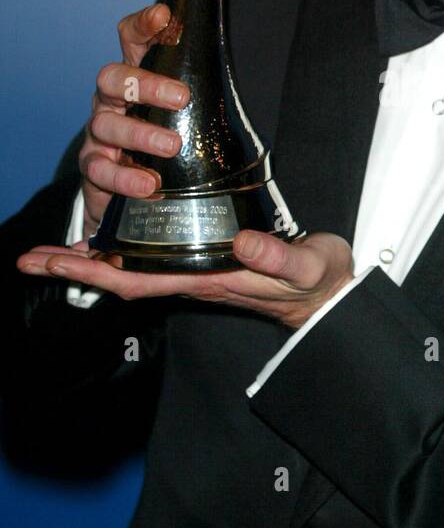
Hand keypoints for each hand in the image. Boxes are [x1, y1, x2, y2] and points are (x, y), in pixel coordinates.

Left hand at [16, 229, 354, 331]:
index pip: (136, 279)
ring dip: (93, 256)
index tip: (52, 263)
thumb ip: (277, 256)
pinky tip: (114, 235)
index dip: (91, 273)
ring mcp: (197, 268)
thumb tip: (242, 243)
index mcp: (207, 278)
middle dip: (74, 268)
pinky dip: (124, 245)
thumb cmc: (316, 281)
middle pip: (120, 274)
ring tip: (57, 245)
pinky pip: (153, 255)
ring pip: (132, 265)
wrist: (329, 292)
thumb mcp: (305, 265)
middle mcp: (192, 275)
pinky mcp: (207, 257)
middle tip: (29, 258)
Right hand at [78, 2, 189, 240]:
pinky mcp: (94, 168)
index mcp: (136, 80)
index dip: (143, 25)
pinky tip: (150, 185)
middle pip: (113, 77)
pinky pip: (100, 170)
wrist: (129, 198)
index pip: (131, 41)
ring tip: (172, 146)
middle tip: (181, 98)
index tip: (164, 16)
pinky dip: (125, 177)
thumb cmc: (164, 146)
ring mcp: (100, 134)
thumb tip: (260, 85)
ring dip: (140, 134)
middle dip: (146, 84)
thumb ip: (205, 98)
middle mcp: (112, 101)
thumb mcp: (187, 117)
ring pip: (106, 123)